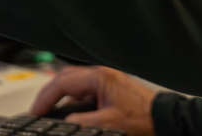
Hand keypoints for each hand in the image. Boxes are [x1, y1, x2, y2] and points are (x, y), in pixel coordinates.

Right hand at [29, 67, 156, 135]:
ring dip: (61, 98)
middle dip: (49, 96)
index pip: (62, 83)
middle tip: (38, 112)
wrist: (166, 121)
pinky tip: (71, 116)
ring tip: (50, 114)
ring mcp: (106, 83)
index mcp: (99, 78)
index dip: (44, 99)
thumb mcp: (108, 124)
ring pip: (74, 86)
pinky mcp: (110, 92)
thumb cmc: (145, 119)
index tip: (35, 113)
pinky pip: (85, 93)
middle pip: (65, 80)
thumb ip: (81, 123)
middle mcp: (102, 76)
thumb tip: (63, 125)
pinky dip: (74, 103)